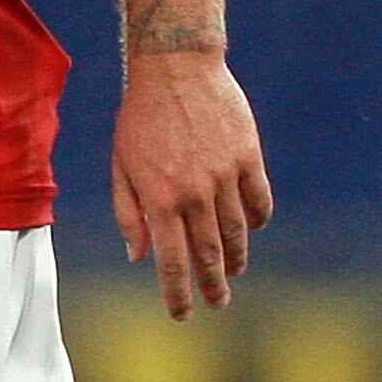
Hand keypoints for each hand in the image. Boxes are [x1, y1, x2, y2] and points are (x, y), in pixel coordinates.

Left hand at [111, 49, 272, 318]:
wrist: (175, 67)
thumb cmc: (140, 118)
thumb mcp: (121, 165)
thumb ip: (128, 214)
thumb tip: (138, 257)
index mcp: (159, 198)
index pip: (172, 262)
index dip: (177, 294)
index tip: (181, 315)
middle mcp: (194, 192)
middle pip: (209, 255)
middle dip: (213, 287)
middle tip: (217, 304)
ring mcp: (224, 175)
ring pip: (237, 232)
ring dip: (236, 259)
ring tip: (233, 272)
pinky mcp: (248, 157)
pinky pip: (259, 200)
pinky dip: (257, 220)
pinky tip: (251, 229)